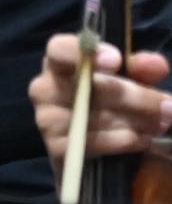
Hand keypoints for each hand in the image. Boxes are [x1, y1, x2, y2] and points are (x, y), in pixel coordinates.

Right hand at [29, 34, 171, 178]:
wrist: (94, 154)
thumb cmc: (108, 104)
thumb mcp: (126, 80)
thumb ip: (140, 69)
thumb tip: (157, 65)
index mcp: (58, 61)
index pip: (59, 49)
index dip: (86, 53)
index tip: (116, 60)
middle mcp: (45, 87)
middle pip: (86, 86)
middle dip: (133, 96)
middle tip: (166, 105)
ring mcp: (47, 119)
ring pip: (92, 116)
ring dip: (133, 121)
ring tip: (158, 124)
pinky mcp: (55, 150)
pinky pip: (92, 143)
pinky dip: (121, 141)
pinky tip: (141, 140)